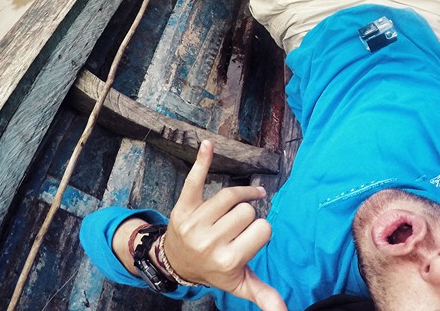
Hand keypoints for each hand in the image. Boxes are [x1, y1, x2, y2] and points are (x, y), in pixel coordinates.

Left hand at [164, 140, 285, 310]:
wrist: (176, 262)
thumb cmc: (214, 269)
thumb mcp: (239, 285)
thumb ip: (263, 295)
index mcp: (227, 261)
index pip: (263, 229)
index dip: (260, 231)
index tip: (249, 240)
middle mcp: (209, 242)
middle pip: (246, 210)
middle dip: (246, 216)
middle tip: (235, 229)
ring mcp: (194, 223)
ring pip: (230, 195)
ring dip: (238, 196)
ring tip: (241, 201)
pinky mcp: (183, 207)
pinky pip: (194, 181)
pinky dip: (201, 162)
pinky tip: (207, 145)